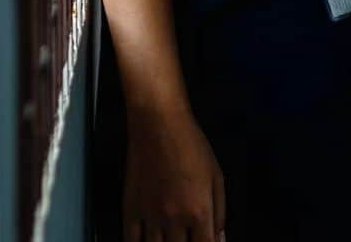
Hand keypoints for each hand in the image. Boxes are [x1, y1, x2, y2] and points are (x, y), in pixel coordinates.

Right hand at [123, 102, 225, 241]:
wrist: (158, 121)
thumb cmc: (190, 143)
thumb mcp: (216, 175)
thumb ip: (220, 212)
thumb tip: (219, 238)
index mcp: (199, 212)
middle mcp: (174, 219)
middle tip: (185, 238)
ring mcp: (150, 215)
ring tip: (168, 239)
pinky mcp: (130, 207)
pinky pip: (131, 240)